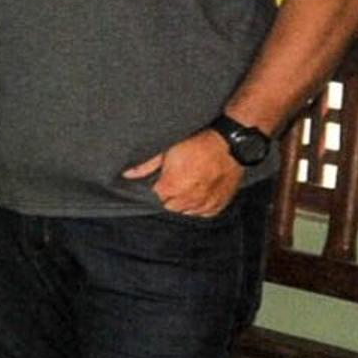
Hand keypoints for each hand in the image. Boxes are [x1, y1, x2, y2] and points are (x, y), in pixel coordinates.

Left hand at [124, 128, 243, 218]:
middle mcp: (187, 200)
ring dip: (183, 203)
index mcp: (171, 188)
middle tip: (173, 182)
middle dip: (167, 197)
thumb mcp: (168, 149)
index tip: (159, 182)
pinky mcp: (218, 205)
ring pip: (186, 212)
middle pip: (169, 207)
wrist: (230, 145)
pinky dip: (199, 206)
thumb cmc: (198, 144)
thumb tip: (127, 174)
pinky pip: (203, 213)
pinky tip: (198, 194)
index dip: (155, 189)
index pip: (154, 198)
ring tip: (187, 186)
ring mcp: (204, 204)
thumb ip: (146, 165)